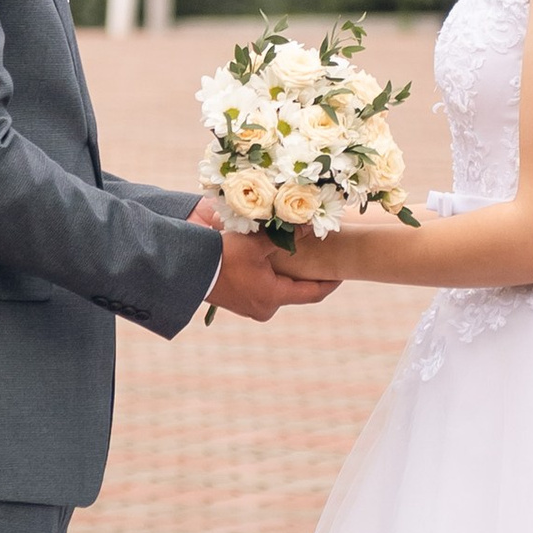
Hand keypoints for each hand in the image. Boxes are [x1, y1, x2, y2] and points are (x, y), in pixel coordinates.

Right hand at [200, 221, 341, 324]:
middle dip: (306, 275)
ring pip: (279, 290)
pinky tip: (271, 262)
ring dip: (286, 275)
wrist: (188, 270)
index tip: (344, 272)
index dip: (331, 282)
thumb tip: (311, 225)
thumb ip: (285, 235)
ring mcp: (251, 308)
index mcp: (273, 297)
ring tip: (297, 257)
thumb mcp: (257, 243)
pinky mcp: (239, 303)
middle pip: (296, 292)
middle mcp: (265, 308)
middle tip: (321, 258)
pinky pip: (264, 290)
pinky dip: (271, 277)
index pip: (313, 293)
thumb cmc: (223, 256)